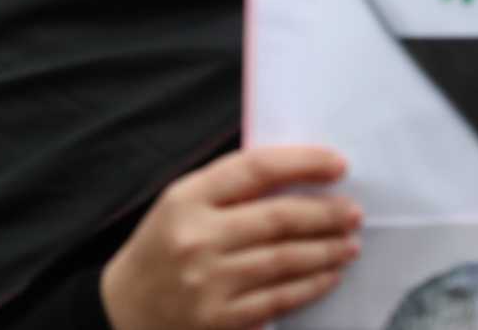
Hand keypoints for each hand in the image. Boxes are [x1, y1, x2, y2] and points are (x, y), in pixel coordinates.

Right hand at [100, 146, 361, 329]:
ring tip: (349, 242)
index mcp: (185, 198)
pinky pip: (281, 298)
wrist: (125, 310)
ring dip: (327, 250)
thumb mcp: (179, 206)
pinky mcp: (223, 319)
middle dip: (325, 213)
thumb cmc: (160, 250)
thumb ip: (226, 191)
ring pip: (286, 259)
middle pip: (278, 217)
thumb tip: (294, 177)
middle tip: (352, 211)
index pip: (253, 169)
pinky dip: (312, 284)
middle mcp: (197, 237)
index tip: (337, 163)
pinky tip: (329, 274)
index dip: (301, 163)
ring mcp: (210, 281)